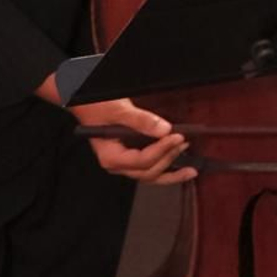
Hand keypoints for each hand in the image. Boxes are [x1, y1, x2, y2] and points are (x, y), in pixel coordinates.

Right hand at [69, 94, 195, 182]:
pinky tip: (180, 165)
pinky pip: (151, 167)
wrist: (85, 102)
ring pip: (151, 175)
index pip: (141, 160)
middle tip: (184, 144)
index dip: (161, 150)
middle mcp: (118, 164)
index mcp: (111, 157)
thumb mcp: (117, 110)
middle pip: (148, 172)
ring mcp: (125, 163)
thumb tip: (164, 129)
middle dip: (169, 160)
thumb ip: (140, 120)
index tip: (176, 137)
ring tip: (191, 169)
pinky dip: (166, 166)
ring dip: (172, 171)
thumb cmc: (95, 106)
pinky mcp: (132, 157)